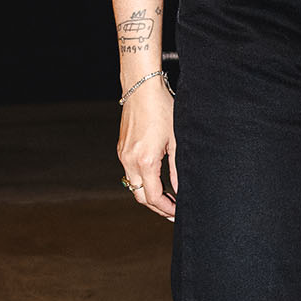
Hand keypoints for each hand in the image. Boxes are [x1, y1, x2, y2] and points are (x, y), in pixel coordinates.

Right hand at [117, 82, 177, 219]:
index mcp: (145, 161)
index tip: (176, 211)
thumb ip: (176, 169)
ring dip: (148, 194)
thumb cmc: (162, 109)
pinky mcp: (121, 148)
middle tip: (172, 210)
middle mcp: (130, 160)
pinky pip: (129, 172)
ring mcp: (123, 155)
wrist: (141, 89)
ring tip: (167, 197)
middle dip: (156, 206)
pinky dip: (142, 181)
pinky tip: (156, 179)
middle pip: (140, 196)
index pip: (153, 197)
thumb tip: (179, 190)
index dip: (165, 208)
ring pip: (133, 186)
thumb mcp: (176, 141)